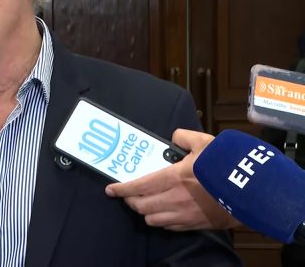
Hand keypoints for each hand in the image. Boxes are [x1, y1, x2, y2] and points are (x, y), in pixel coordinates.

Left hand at [104, 128, 239, 230]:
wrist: (253, 191)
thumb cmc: (226, 165)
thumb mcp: (204, 142)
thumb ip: (184, 137)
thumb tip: (174, 137)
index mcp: (172, 178)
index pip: (138, 187)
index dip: (121, 189)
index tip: (110, 190)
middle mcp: (174, 199)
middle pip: (141, 207)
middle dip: (130, 201)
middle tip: (128, 194)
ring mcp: (185, 215)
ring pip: (153, 220)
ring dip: (145, 212)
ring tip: (145, 203)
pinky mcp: (196, 225)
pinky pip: (170, 228)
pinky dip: (162, 221)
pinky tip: (164, 213)